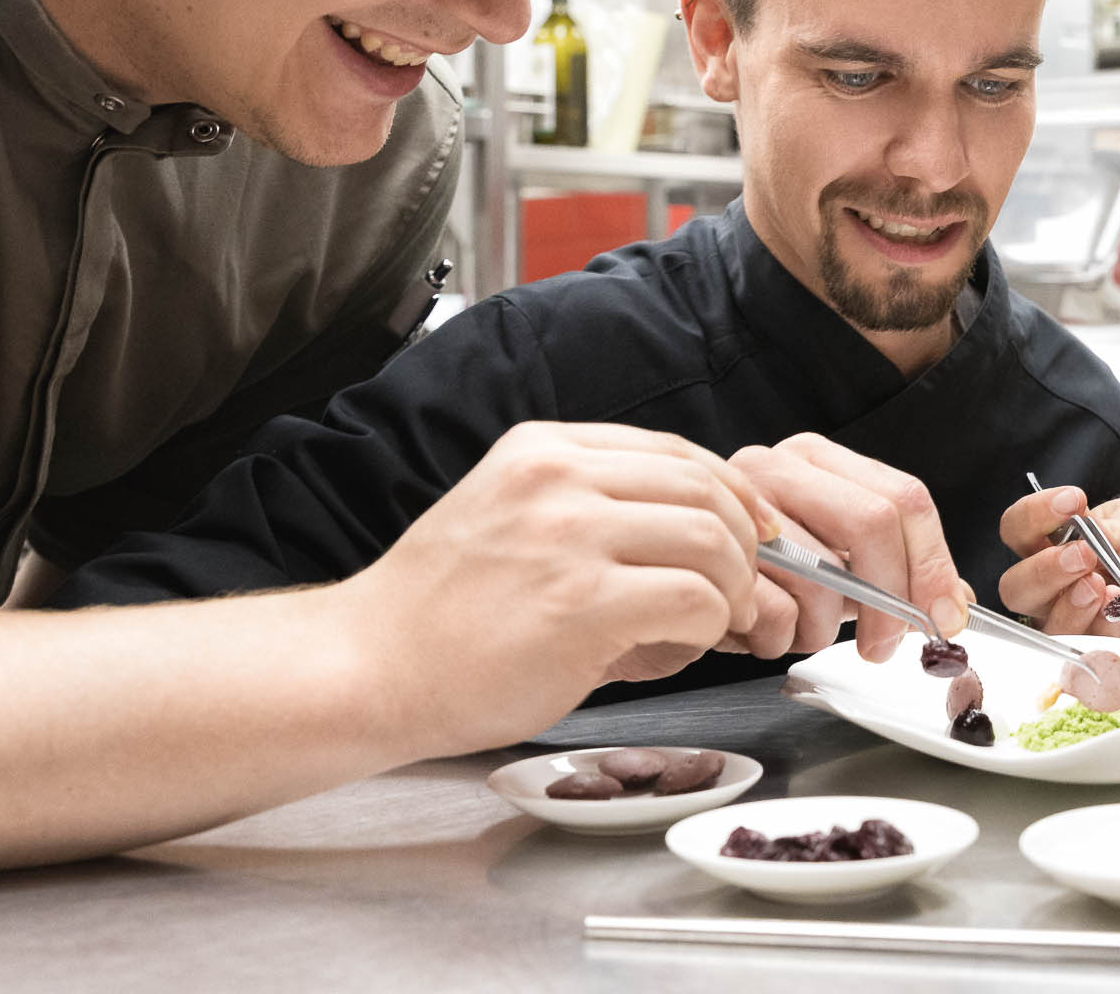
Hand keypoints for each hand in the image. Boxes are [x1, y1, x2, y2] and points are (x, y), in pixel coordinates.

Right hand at [334, 422, 771, 753]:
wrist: (367, 669)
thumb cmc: (440, 616)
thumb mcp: (513, 521)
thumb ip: (598, 518)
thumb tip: (699, 545)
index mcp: (543, 449)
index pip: (676, 451)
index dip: (731, 494)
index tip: (752, 533)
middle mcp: (558, 478)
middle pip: (705, 487)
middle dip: (743, 543)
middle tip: (741, 591)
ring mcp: (569, 536)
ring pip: (710, 537)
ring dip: (733, 586)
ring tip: (714, 622)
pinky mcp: (581, 601)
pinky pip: (693, 598)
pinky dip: (708, 624)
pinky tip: (681, 646)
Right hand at [728, 434, 972, 661]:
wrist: (665, 584)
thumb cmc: (753, 574)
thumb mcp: (832, 564)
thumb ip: (894, 572)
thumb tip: (954, 601)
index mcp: (815, 459)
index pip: (904, 497)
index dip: (934, 564)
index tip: (944, 616)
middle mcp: (775, 467)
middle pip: (875, 522)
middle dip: (893, 599)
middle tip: (886, 644)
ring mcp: (738, 506)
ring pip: (825, 573)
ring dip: (823, 628)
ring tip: (802, 633)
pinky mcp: (706, 555)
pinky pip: (776, 611)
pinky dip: (781, 639)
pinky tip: (763, 633)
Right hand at [996, 487, 1119, 644]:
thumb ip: (1109, 536)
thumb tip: (1078, 548)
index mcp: (1062, 539)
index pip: (1020, 530)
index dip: (1033, 517)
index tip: (1072, 500)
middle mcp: (1065, 581)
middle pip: (1018, 588)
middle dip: (1041, 573)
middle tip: (1081, 557)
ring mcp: (1088, 618)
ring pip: (1047, 625)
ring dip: (1066, 606)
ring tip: (1099, 586)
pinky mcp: (1119, 646)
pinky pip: (1092, 650)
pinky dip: (1100, 631)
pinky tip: (1119, 610)